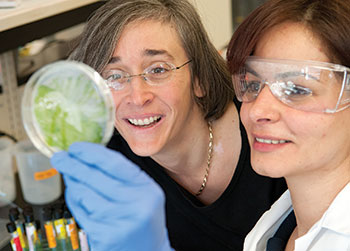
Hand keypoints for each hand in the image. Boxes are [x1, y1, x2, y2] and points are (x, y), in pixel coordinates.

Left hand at [51, 142, 172, 250]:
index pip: (115, 164)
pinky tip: (75, 195)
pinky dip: (74, 201)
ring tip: (68, 176)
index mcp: (147, 189)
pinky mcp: (105, 236)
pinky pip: (81, 213)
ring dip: (72, 183)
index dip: (92, 152)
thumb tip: (88, 157)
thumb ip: (121, 176)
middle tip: (59, 157)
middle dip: (73, 164)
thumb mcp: (142, 194)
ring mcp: (120, 222)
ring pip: (85, 194)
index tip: (76, 147)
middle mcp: (137, 205)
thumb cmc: (143, 221)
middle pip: (96, 177)